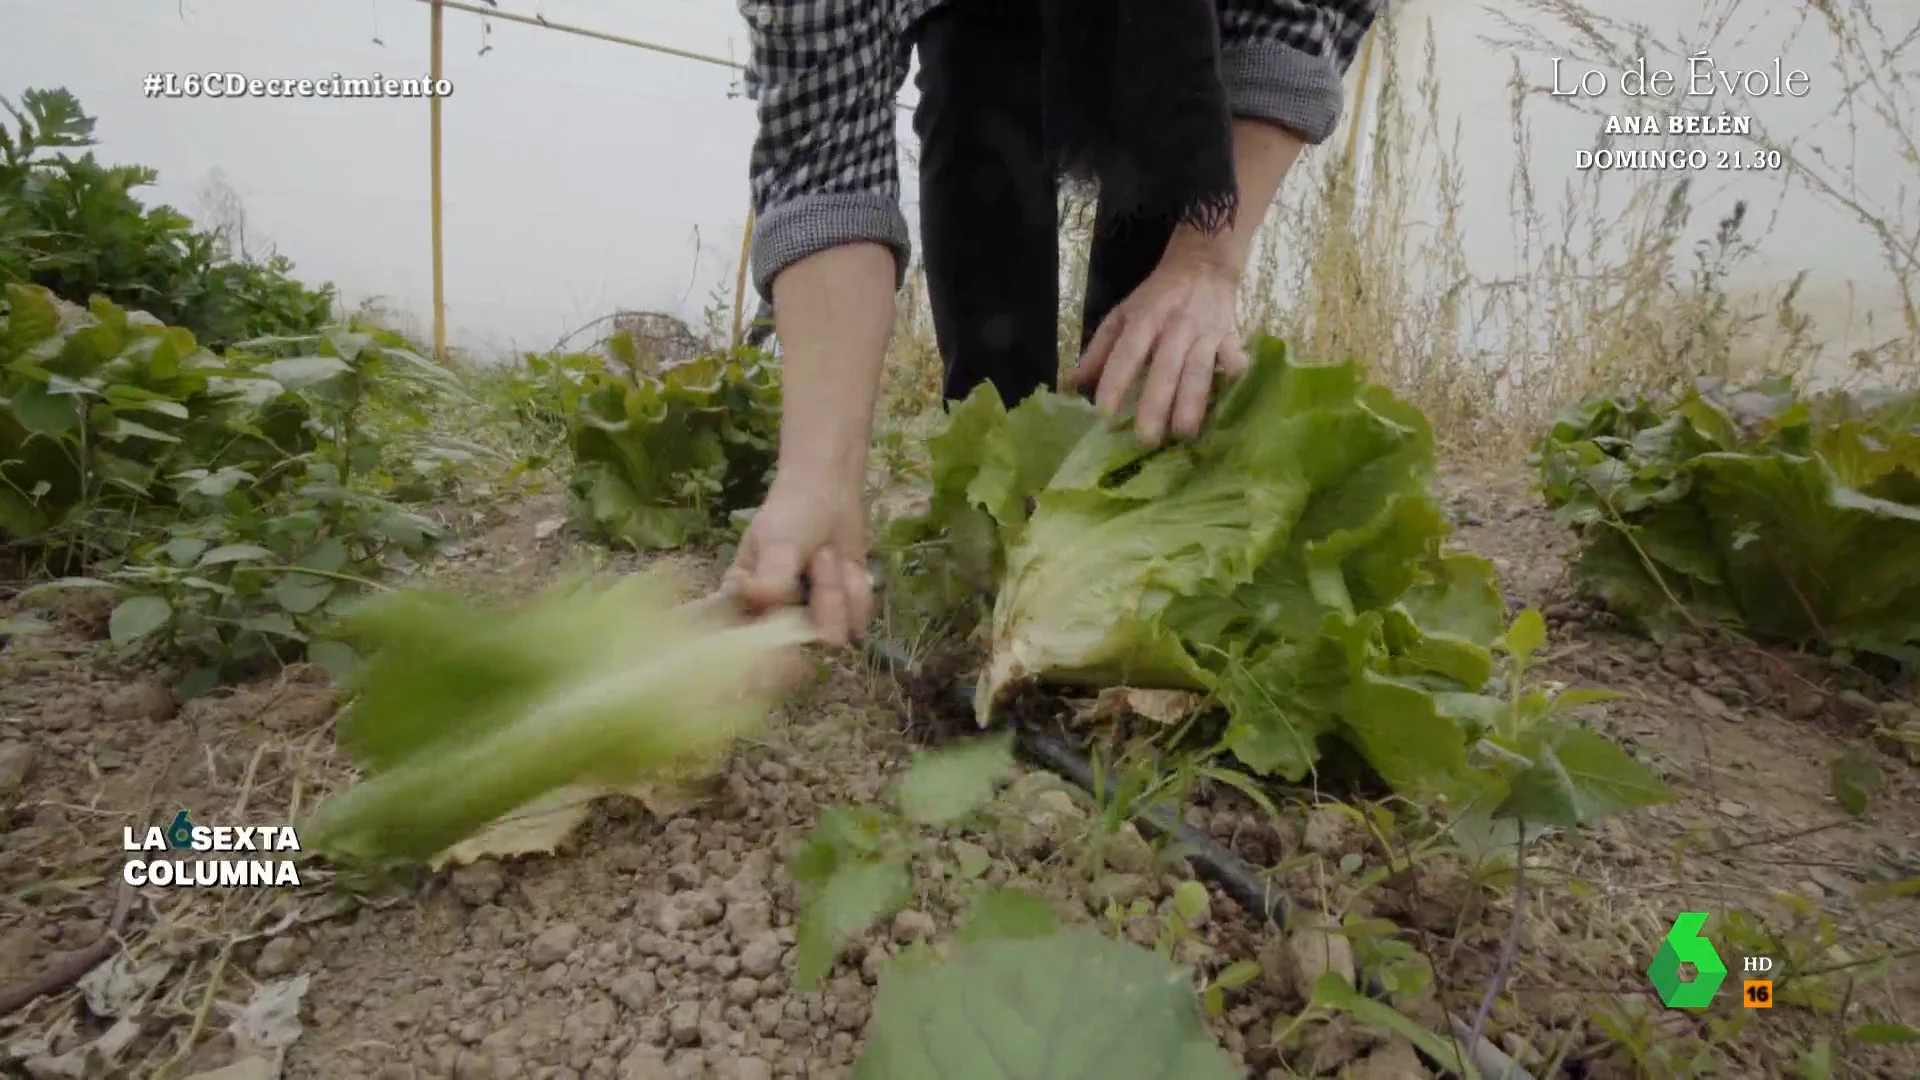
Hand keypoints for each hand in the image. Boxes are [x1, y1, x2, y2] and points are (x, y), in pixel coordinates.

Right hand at [725, 469, 873, 647]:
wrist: (829, 492)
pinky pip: (858, 620)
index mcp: (745, 606)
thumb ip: (770, 577)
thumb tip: (759, 602)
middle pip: (805, 640)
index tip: (796, 624)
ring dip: (841, 588)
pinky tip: (849, 566)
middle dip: (824, 596)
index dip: (776, 646)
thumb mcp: (777, 543)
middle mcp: (776, 621)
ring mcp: (810, 621)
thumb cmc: (792, 514)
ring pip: (837, 631)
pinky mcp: (841, 615)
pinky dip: (858, 588)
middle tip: (821, 555)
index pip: (755, 648)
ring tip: (829, 555)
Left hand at [1069, 253, 1249, 446]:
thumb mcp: (1122, 314)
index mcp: (1144, 319)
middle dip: (1156, 404)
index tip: (1104, 413)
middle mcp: (1174, 327)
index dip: (1115, 382)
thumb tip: (1075, 383)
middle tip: (1146, 439)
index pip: (1127, 353)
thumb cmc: (1156, 297)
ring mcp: (1205, 333)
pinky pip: (1233, 360)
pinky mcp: (1229, 337)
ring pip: (1199, 370)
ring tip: (1184, 433)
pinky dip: (1232, 379)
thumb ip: (1100, 349)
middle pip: (1165, 368)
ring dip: (1192, 403)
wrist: (1202, 265)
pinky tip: (1226, 405)